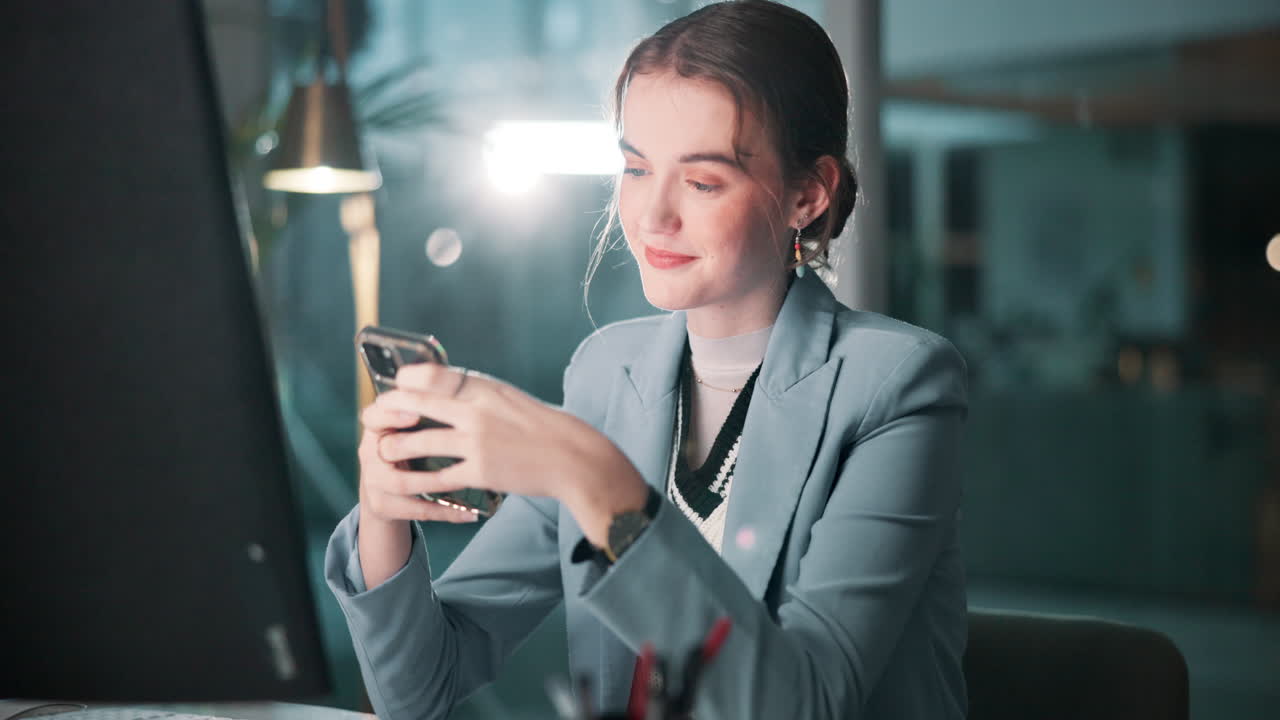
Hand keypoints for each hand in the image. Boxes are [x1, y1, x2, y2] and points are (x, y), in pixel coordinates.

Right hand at [357, 391, 481, 524]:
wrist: (390, 490)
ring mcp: (374, 481)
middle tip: (444, 443)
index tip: (416, 411)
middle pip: (383, 450)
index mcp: (379, 426)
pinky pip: (415, 510)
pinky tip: (470, 514)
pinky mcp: (383, 505)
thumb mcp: (413, 424)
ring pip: (400, 483)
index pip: (374, 415)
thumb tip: (454, 376)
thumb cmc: (412, 445)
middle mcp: (371, 452)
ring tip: (464, 481)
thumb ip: (426, 404)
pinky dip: (445, 511)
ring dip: (434, 482)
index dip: (392, 413)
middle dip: (412, 447)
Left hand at [374, 362, 649, 546]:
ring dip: (395, 449)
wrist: (571, 456)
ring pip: (420, 442)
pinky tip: (406, 484)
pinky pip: (439, 477)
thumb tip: (444, 388)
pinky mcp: (481, 470)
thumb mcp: (507, 397)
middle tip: (371, 422)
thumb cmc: (539, 426)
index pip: (429, 376)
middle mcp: (475, 410)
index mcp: (482, 387)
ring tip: (381, 454)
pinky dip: (419, 481)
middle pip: (415, 406)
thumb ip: (475, 393)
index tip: (391, 392)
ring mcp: (477, 441)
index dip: (403, 385)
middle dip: (387, 414)